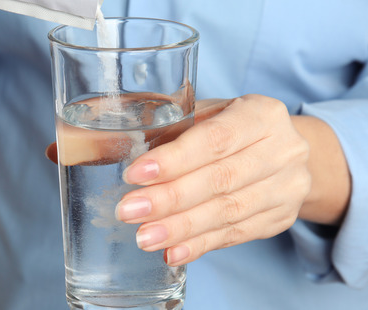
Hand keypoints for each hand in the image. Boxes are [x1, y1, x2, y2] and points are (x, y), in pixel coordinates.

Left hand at [116, 95, 311, 265]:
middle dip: (170, 199)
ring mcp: (287, 187)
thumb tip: (80, 145)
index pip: (214, 139)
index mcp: (260, 113)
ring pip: (228, 212)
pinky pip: (236, 235)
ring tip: (144, 238)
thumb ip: (151, 125)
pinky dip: (200, 245)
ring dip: (181, 228)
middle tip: (128, 212)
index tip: (134, 175)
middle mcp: (283, 149)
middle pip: (220, 179)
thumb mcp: (200, 113)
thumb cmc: (229, 127)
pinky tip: (172, 253)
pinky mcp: (281, 218)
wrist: (283, 151)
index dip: (174, 160)